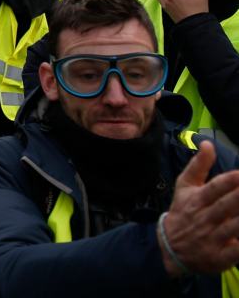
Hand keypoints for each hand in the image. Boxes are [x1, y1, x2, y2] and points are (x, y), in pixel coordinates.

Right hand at [160, 141, 238, 275]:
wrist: (170, 248)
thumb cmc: (183, 212)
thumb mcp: (184, 187)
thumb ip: (198, 165)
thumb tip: (208, 143)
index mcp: (196, 200)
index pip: (214, 188)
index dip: (230, 181)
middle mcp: (204, 218)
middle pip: (227, 206)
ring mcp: (212, 239)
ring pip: (234, 228)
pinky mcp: (219, 258)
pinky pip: (236, 252)